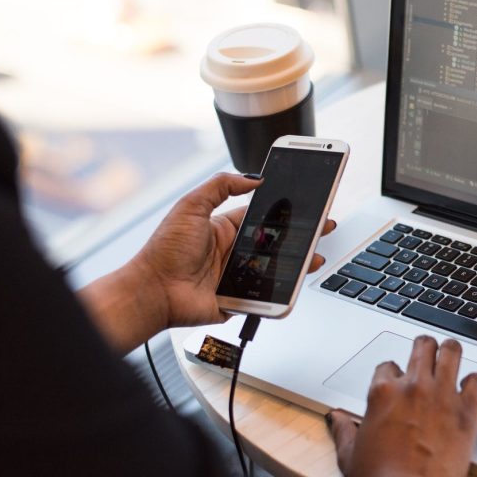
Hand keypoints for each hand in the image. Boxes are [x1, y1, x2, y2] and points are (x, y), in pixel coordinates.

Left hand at [79, 172, 335, 353]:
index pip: (262, 217)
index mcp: (224, 228)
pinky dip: (282, 291)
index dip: (284, 211)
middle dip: (300, 236)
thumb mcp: (190, 206)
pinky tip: (297, 281)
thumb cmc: (164, 251)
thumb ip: (220, 186)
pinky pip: (266, 295)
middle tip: (323, 228)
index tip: (305, 204)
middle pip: (275, 243)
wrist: (153, 291)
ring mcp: (237, 276)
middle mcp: (233, 251)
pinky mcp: (239, 299)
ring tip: (315, 256)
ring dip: (298, 262)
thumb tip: (252, 177)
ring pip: (276, 269)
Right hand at [328, 337, 476, 476]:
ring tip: (451, 356)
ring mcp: (441, 396)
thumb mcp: (349, 455)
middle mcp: (413, 387)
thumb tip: (336, 417)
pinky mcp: (467, 412)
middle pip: (422, 346)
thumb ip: (343, 430)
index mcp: (382, 393)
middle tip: (427, 355)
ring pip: (451, 351)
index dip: (393, 374)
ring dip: (450, 352)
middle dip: (424, 348)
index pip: (388, 365)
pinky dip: (474, 382)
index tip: (398, 384)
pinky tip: (470, 389)